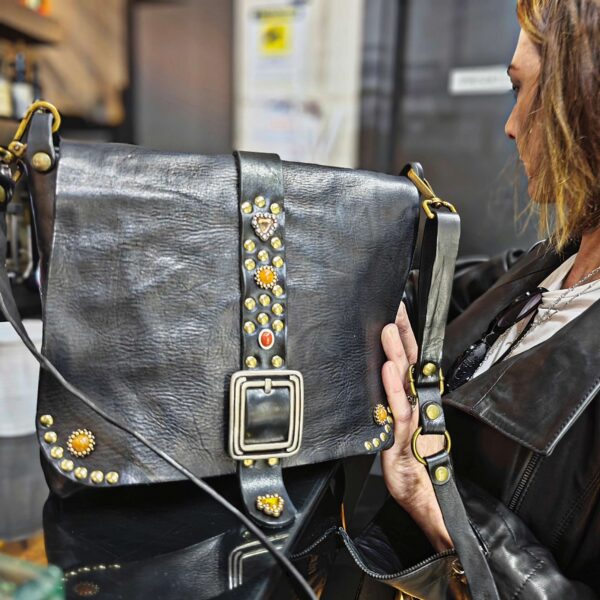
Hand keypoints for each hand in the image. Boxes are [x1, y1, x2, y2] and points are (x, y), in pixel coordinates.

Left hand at [380, 302, 452, 551]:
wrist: (419, 493)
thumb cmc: (407, 458)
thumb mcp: (394, 422)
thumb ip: (390, 399)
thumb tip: (380, 372)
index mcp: (411, 397)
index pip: (408, 359)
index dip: (403, 334)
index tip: (395, 309)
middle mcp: (414, 404)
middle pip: (410, 363)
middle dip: (402, 334)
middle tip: (395, 308)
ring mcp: (410, 420)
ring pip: (404, 383)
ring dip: (396, 354)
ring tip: (388, 330)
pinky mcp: (402, 439)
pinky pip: (398, 412)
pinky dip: (393, 390)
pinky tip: (387, 371)